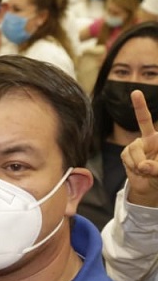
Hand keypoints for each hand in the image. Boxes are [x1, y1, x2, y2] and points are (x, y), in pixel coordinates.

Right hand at [121, 90, 157, 206]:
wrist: (149, 187)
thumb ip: (156, 168)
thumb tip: (142, 166)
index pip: (149, 123)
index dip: (142, 108)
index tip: (136, 93)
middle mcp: (150, 139)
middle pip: (142, 127)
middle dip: (139, 112)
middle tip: (137, 102)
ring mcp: (137, 145)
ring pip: (132, 149)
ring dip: (137, 163)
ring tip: (145, 171)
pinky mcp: (126, 153)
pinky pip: (125, 156)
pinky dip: (131, 165)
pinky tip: (137, 170)